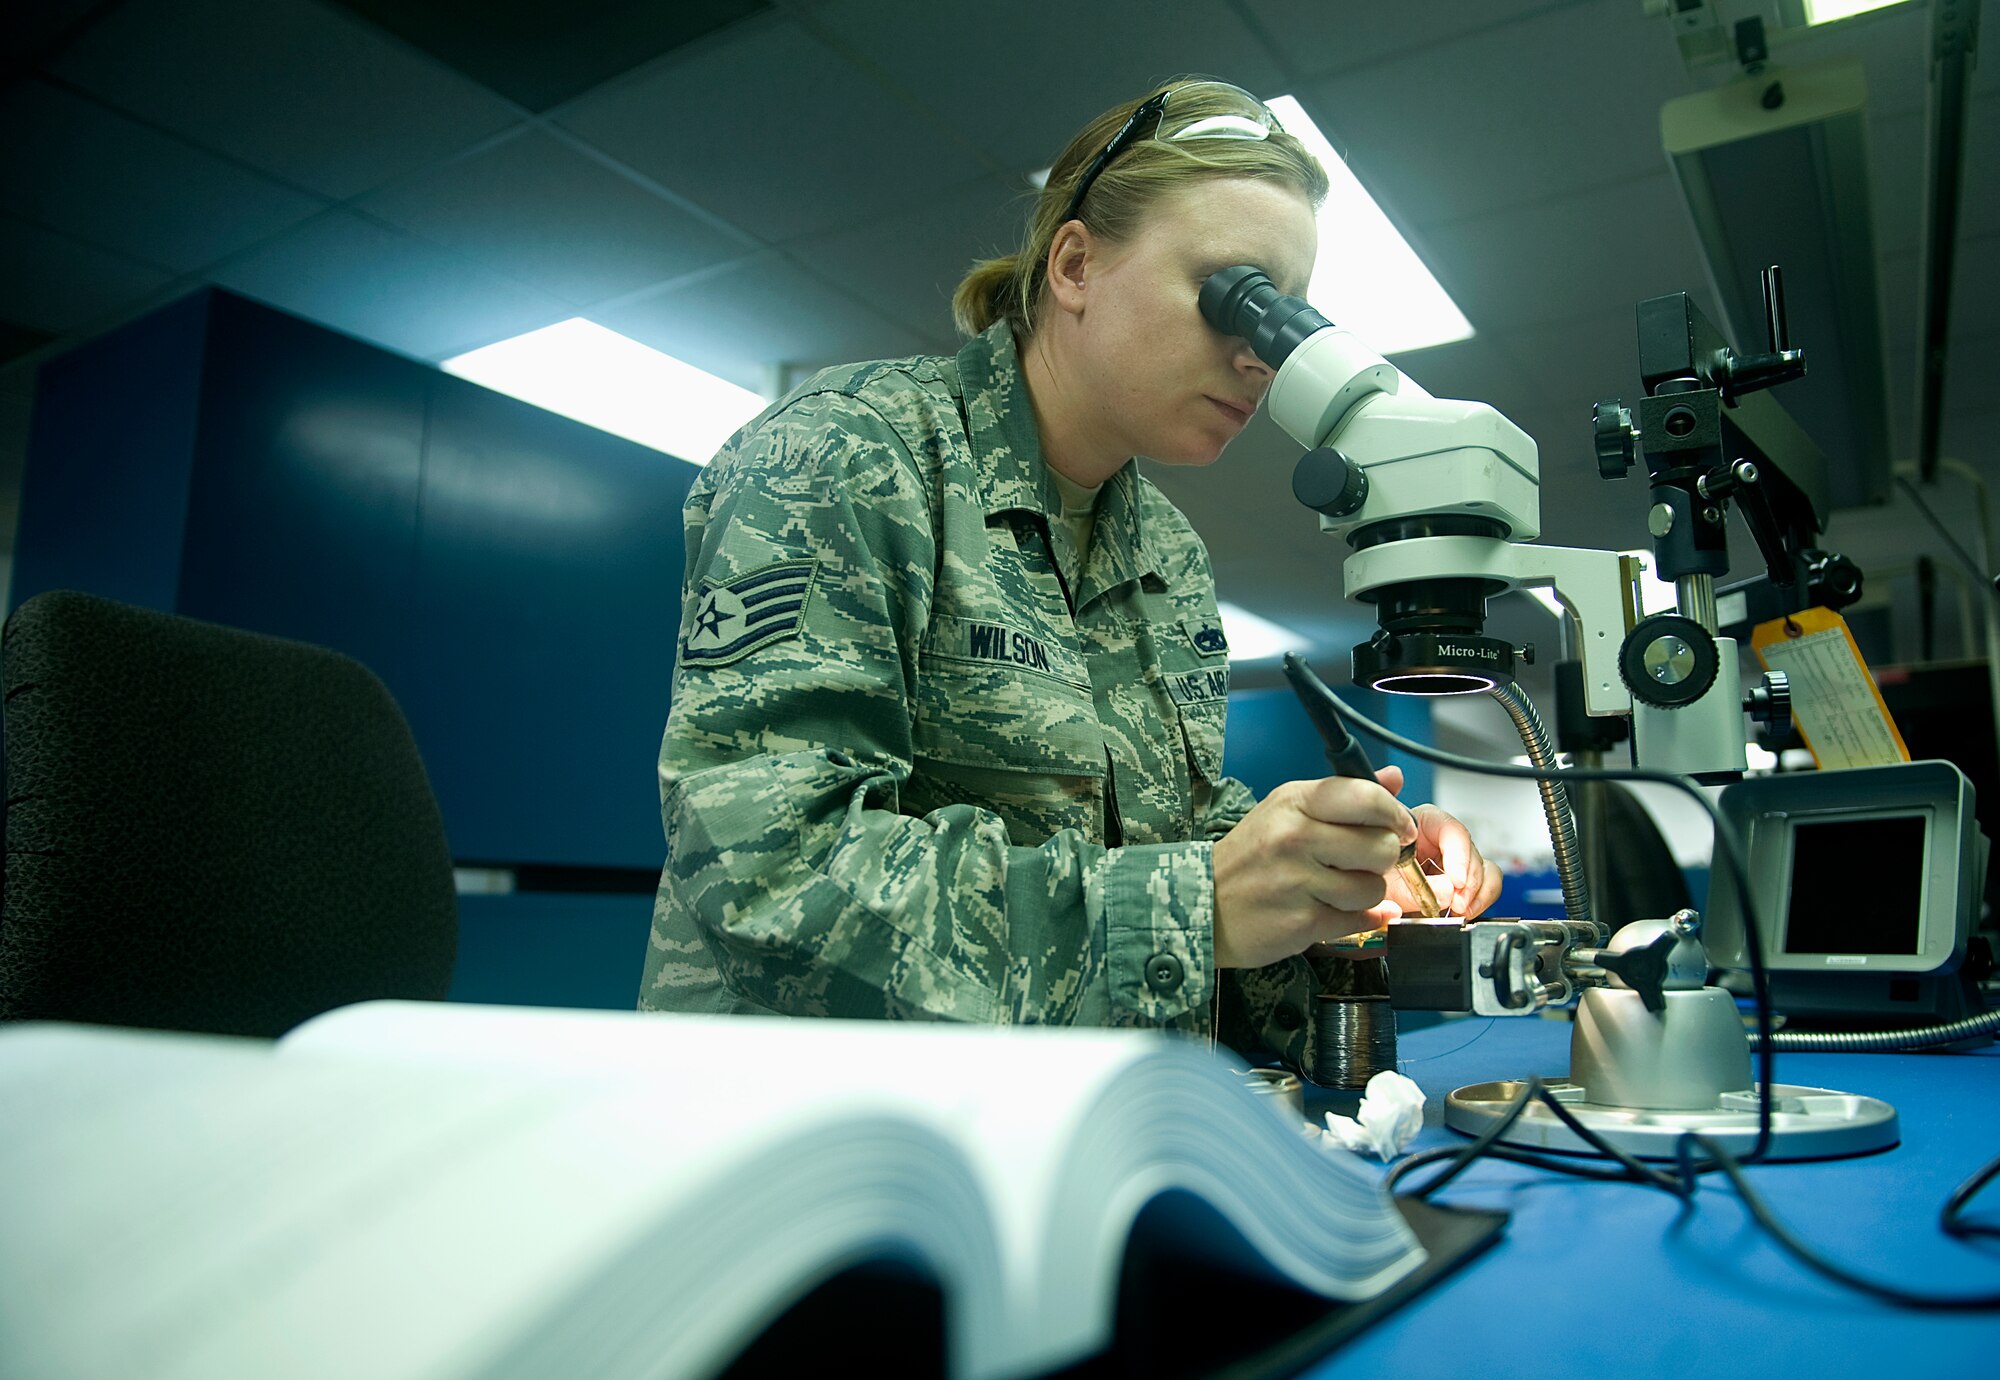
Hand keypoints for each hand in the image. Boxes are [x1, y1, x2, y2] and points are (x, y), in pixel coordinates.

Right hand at [1211, 769, 1416, 968]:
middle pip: (1381, 846)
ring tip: (1337, 889)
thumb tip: (1394, 779)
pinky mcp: (1302, 922)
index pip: (1366, 798)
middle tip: (1360, 862)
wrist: (1202, 903)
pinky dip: (1356, 919)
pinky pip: (1359, 920)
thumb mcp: (1288, 811)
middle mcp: (1295, 837)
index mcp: (1295, 803)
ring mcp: (1298, 882)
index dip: (1395, 815)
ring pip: (1373, 887)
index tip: (1399, 828)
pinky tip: (1335, 911)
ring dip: (1364, 892)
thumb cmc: (1250, 857)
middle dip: (1381, 859)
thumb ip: (1344, 795)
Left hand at [1372, 768, 1499, 918]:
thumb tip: (1448, 891)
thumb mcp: (1380, 882)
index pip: (1450, 828)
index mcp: (1417, 825)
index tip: (1457, 880)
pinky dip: (1480, 901)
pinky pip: (1485, 887)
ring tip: (1460, 910)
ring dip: (1477, 892)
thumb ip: (1411, 887)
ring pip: (1484, 869)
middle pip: (1471, 851)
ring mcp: (1453, 861)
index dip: (1459, 853)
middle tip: (1457, 902)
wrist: (1360, 897)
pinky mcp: (1462, 883)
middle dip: (1469, 880)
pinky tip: (1464, 912)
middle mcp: (1439, 840)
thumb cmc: (1365, 877)